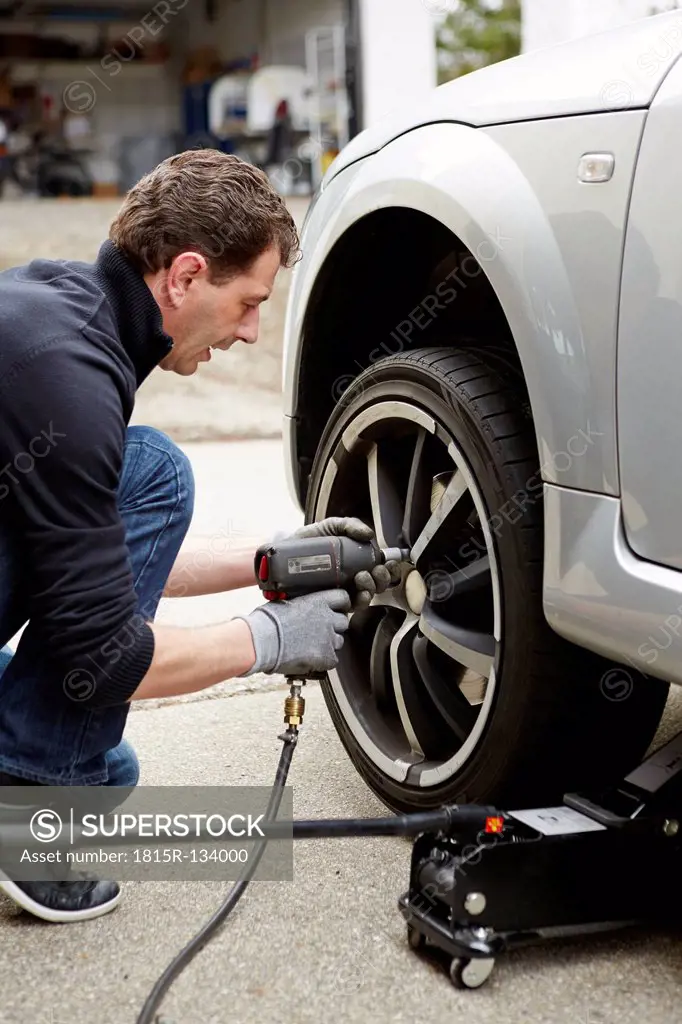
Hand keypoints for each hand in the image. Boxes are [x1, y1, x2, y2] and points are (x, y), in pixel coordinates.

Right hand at [238, 589, 351, 676]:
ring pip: (339, 641)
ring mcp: (328, 638)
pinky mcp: (325, 656)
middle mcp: (327, 618)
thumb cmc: (267, 621)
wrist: (261, 641)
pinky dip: (324, 661)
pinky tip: (311, 659)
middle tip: (320, 631)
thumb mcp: (285, 603)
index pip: (343, 598)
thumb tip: (300, 608)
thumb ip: (301, 605)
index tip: (337, 609)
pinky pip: (332, 660)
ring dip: (328, 644)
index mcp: (318, 601)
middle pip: (343, 622)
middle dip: (334, 626)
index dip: (340, 605)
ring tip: (311, 647)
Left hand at [276, 517, 401, 609]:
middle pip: (378, 585)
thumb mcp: (330, 527)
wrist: (281, 557)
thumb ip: (349, 525)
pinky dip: (357, 602)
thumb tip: (369, 534)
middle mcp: (353, 579)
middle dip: (382, 579)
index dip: (390, 568)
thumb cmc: (307, 542)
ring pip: (367, 597)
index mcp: (358, 561)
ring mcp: (343, 593)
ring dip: (370, 589)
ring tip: (361, 578)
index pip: (381, 568)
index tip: (388, 563)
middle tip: (374, 571)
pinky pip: (349, 608)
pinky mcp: (331, 604)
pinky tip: (356, 594)